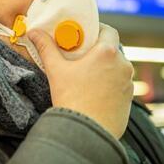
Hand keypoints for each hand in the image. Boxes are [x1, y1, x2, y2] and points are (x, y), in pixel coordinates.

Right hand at [28, 24, 133, 138]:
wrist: (86, 133)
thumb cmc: (72, 100)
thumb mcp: (56, 70)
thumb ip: (46, 48)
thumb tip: (34, 32)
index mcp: (108, 53)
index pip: (109, 31)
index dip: (98, 29)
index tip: (86, 34)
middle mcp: (123, 65)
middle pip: (113, 50)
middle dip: (99, 51)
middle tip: (82, 56)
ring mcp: (129, 84)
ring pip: (118, 69)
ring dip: (106, 69)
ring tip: (87, 77)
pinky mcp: (129, 100)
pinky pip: (120, 86)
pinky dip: (111, 85)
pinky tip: (95, 93)